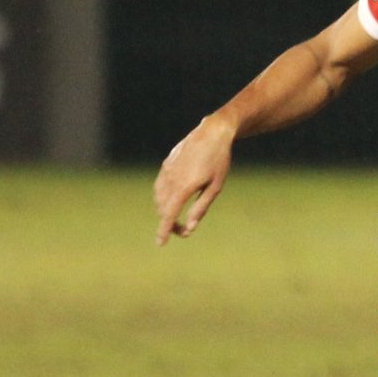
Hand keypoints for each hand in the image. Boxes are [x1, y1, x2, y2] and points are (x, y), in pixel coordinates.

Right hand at [154, 114, 235, 244]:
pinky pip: (159, 187)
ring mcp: (167, 171)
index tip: (160, 243)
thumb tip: (190, 227)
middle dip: (170, 223)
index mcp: (185, 186)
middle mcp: (172, 179)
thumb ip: (201, 208)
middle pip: (163, 209)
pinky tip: (171, 201)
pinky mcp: (166, 164)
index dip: (164, 230)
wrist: (212, 132)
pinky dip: (162, 198)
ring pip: (159, 198)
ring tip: (178, 218)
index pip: (170, 214)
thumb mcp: (215, 187)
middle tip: (184, 231)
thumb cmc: (218, 161)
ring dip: (165, 211)